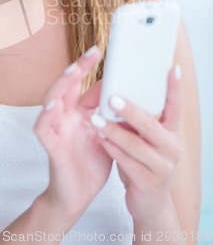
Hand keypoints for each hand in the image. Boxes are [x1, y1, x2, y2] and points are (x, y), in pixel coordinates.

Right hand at [34, 46, 112, 220]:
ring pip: (51, 100)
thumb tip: (124, 91)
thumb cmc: (91, 162)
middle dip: (76, 68)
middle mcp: (65, 116)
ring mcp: (56, 130)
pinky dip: (45, 116)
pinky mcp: (51, 147)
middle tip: (92, 53)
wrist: (77, 196)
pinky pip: (43, 129)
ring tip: (72, 72)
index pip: (80, 84)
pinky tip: (51, 106)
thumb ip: (109, 113)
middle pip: (65, 86)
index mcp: (78, 112)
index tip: (100, 51)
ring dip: (60, 86)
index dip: (87, 67)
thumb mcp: (105, 133)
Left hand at [90, 65, 182, 224]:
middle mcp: (172, 148)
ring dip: (114, 131)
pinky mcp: (148, 182)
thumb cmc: (144, 161)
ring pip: (136, 145)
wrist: (149, 202)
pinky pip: (126, 162)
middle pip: (151, 126)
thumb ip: (139, 119)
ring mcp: (162, 167)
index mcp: (172, 132)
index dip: (174, 88)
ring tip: (96, 119)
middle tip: (112, 97)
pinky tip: (99, 139)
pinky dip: (111, 149)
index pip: (175, 107)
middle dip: (130, 111)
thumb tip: (118, 89)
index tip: (171, 68)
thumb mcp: (147, 138)